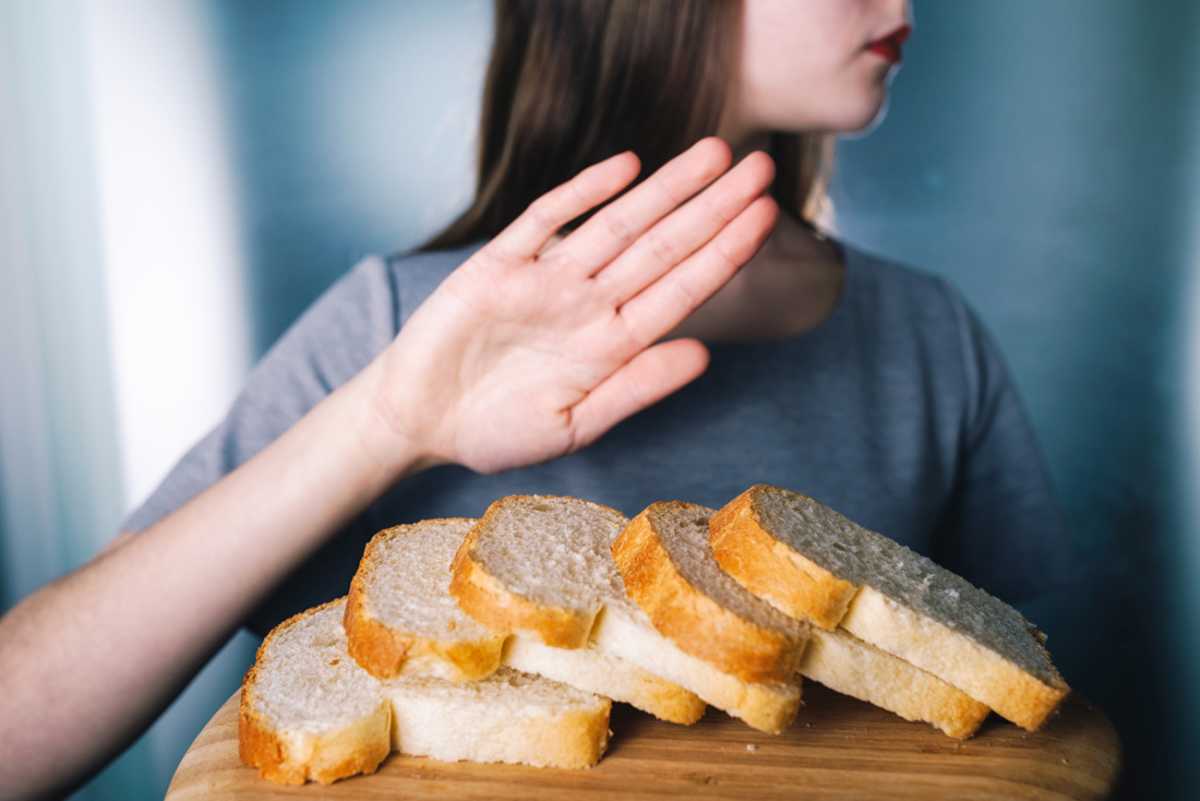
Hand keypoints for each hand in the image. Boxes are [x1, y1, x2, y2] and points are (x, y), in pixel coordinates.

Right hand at [371, 137, 777, 474]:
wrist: (418, 421)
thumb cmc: (495, 431)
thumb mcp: (573, 425)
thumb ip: (635, 389)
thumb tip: (704, 356)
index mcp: (612, 345)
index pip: (682, 290)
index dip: (725, 253)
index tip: (768, 220)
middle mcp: (588, 304)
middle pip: (662, 246)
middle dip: (713, 207)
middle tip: (762, 168)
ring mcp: (546, 280)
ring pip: (616, 224)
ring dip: (664, 189)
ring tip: (714, 153)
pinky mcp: (498, 264)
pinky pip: (546, 220)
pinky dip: (584, 192)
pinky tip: (627, 166)